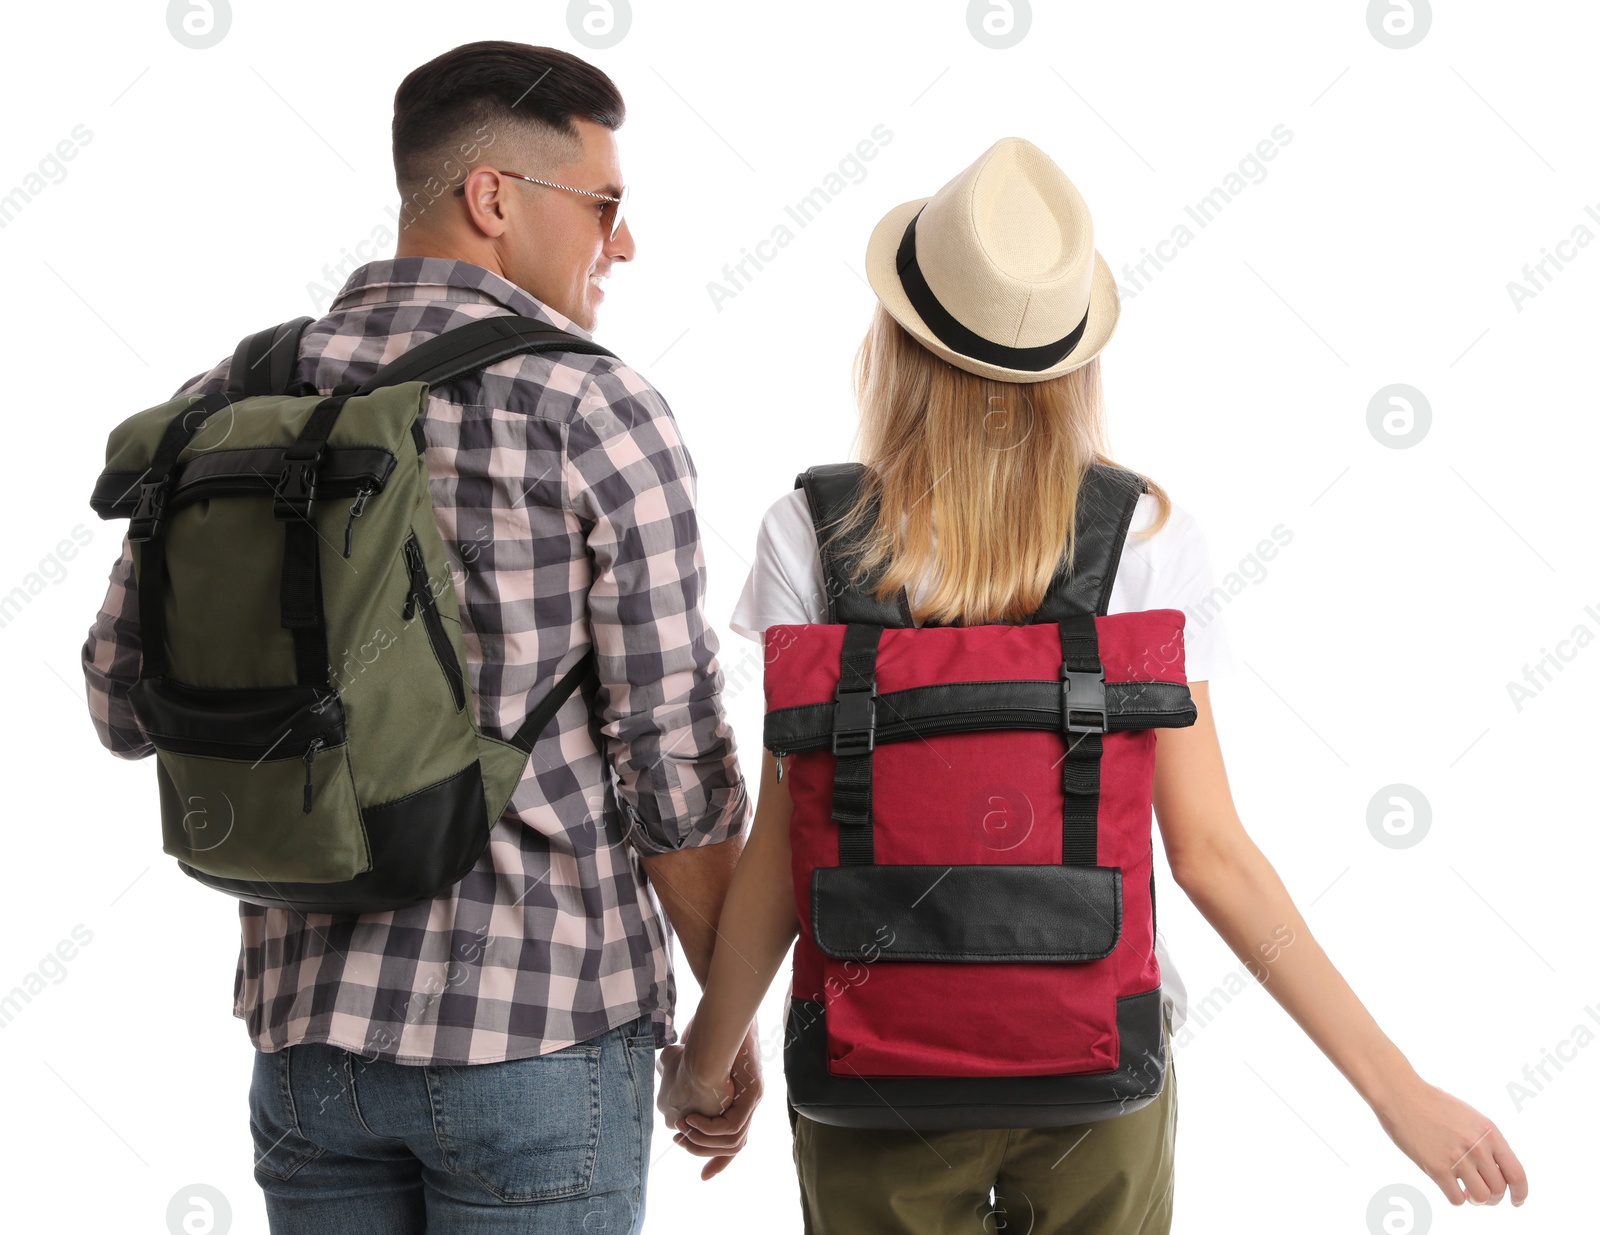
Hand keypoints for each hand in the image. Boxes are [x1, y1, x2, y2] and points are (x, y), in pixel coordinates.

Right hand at [656, 1019, 763, 1179]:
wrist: (724, 1012)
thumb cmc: (706, 1026)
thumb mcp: (687, 1052)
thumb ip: (677, 1065)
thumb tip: (663, 1066)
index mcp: (738, 1098)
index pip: (732, 1141)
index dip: (717, 1160)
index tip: (703, 1177)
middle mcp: (749, 1101)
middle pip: (734, 1147)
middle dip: (704, 1153)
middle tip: (681, 1143)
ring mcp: (753, 1098)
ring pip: (733, 1142)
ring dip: (703, 1142)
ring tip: (683, 1129)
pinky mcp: (753, 1092)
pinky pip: (733, 1126)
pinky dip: (711, 1130)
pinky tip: (691, 1121)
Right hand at [1374, 1074, 1527, 1206]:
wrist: (1400, 1093)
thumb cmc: (1432, 1103)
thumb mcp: (1468, 1116)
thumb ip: (1485, 1140)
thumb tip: (1496, 1170)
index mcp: (1489, 1132)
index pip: (1517, 1173)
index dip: (1520, 1193)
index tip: (1515, 1201)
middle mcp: (1477, 1146)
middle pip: (1499, 1189)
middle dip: (1493, 1198)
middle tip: (1481, 1195)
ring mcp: (1457, 1157)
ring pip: (1480, 1197)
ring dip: (1475, 1200)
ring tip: (1466, 1192)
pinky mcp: (1436, 1168)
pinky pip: (1456, 1199)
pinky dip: (1456, 1198)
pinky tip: (1449, 1186)